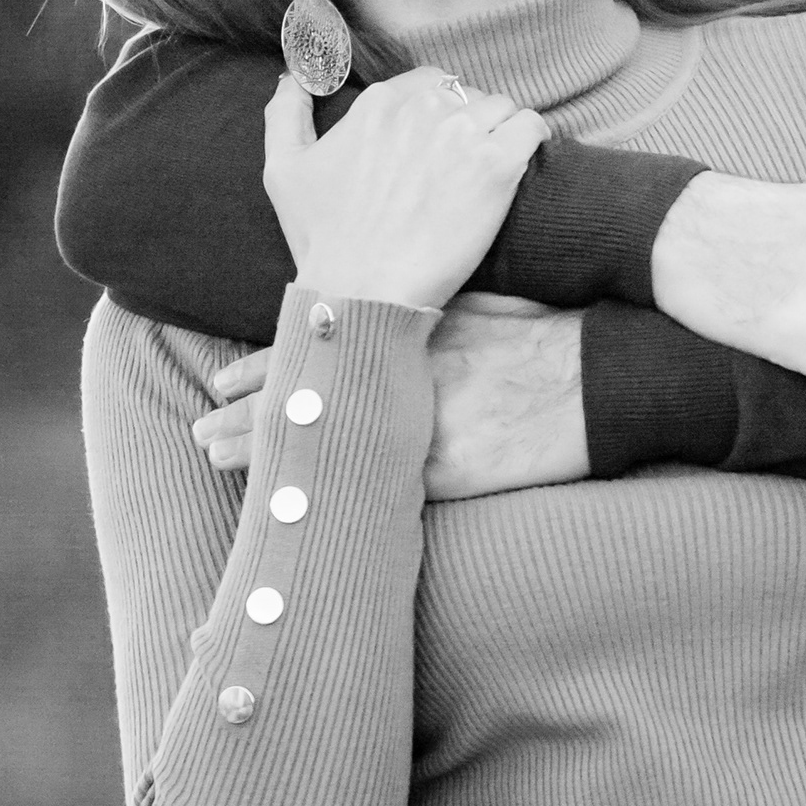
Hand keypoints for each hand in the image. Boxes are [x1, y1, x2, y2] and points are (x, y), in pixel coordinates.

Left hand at [192, 301, 588, 498]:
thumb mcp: (491, 294)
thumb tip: (411, 289)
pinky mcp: (447, 469)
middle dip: (251, 416)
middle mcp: (401, 375)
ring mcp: (420, 424)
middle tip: (201, 429)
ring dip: (270, 457)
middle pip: (308, 398)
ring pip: (326, 443)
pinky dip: (330, 502)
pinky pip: (374, 491)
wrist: (603, 373)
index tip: (223, 375)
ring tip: (219, 463)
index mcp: (408, 330)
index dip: (268, 364)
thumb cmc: (555, 330)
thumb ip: (442, 298)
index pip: (318, 347)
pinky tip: (295, 516)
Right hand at [264, 67, 547, 310]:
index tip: (433, 143)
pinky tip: (515, 165)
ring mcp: (462, 135)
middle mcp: (422, 109)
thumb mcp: (283, 170)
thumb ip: (284, 115)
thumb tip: (289, 77)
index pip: (426, 82)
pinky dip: (529, 139)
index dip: (434, 111)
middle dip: (466, 121)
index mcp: (378, 104)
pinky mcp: (497, 167)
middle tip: (459, 164)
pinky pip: (531, 128)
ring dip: (498, 131)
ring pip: (500, 108)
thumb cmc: (323, 240)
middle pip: (465, 93)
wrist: (362, 291)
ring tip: (487, 169)